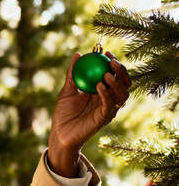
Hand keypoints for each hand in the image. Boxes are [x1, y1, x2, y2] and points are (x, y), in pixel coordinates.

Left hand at [47, 51, 131, 177]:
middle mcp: (108, 100)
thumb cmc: (63, 112)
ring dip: (116, 82)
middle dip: (121, 71)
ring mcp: (108, 109)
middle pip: (124, 83)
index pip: (114, 75)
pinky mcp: (104, 119)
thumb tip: (78, 54)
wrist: (60, 132)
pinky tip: (99, 86)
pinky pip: (109, 105)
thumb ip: (73, 73)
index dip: (114, 63)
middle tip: (111, 61)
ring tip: (105, 74)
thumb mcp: (67, 90)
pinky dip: (106, 94)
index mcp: (102, 91)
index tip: (106, 52)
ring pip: (122, 94)